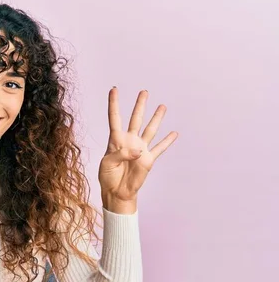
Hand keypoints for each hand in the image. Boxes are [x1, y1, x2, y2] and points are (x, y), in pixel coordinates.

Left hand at [98, 87, 177, 201]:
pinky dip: (167, 141)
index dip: (114, 104)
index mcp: (115, 140)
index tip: (114, 89)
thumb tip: (139, 150)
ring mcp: (140, 149)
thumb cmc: (108, 177)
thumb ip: (121, 154)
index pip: (115, 118)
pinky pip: (160, 148)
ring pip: (150, 129)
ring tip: (162, 106)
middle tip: (144, 92)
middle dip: (140, 105)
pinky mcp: (148, 159)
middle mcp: (129, 141)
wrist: (117, 192)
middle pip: (136, 119)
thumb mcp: (108, 164)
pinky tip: (174, 133)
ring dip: (156, 118)